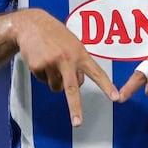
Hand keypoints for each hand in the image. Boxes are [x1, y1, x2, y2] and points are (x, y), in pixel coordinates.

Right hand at [15, 8, 118, 125]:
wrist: (32, 24)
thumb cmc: (55, 34)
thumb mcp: (72, 43)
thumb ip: (78, 63)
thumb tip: (75, 85)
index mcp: (79, 52)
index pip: (97, 72)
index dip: (106, 86)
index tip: (115, 97)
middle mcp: (66, 58)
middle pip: (72, 88)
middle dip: (75, 108)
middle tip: (78, 122)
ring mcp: (51, 63)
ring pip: (56, 87)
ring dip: (55, 81)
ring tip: (51, 62)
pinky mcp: (38, 66)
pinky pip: (44, 81)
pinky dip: (43, 74)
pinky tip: (41, 60)